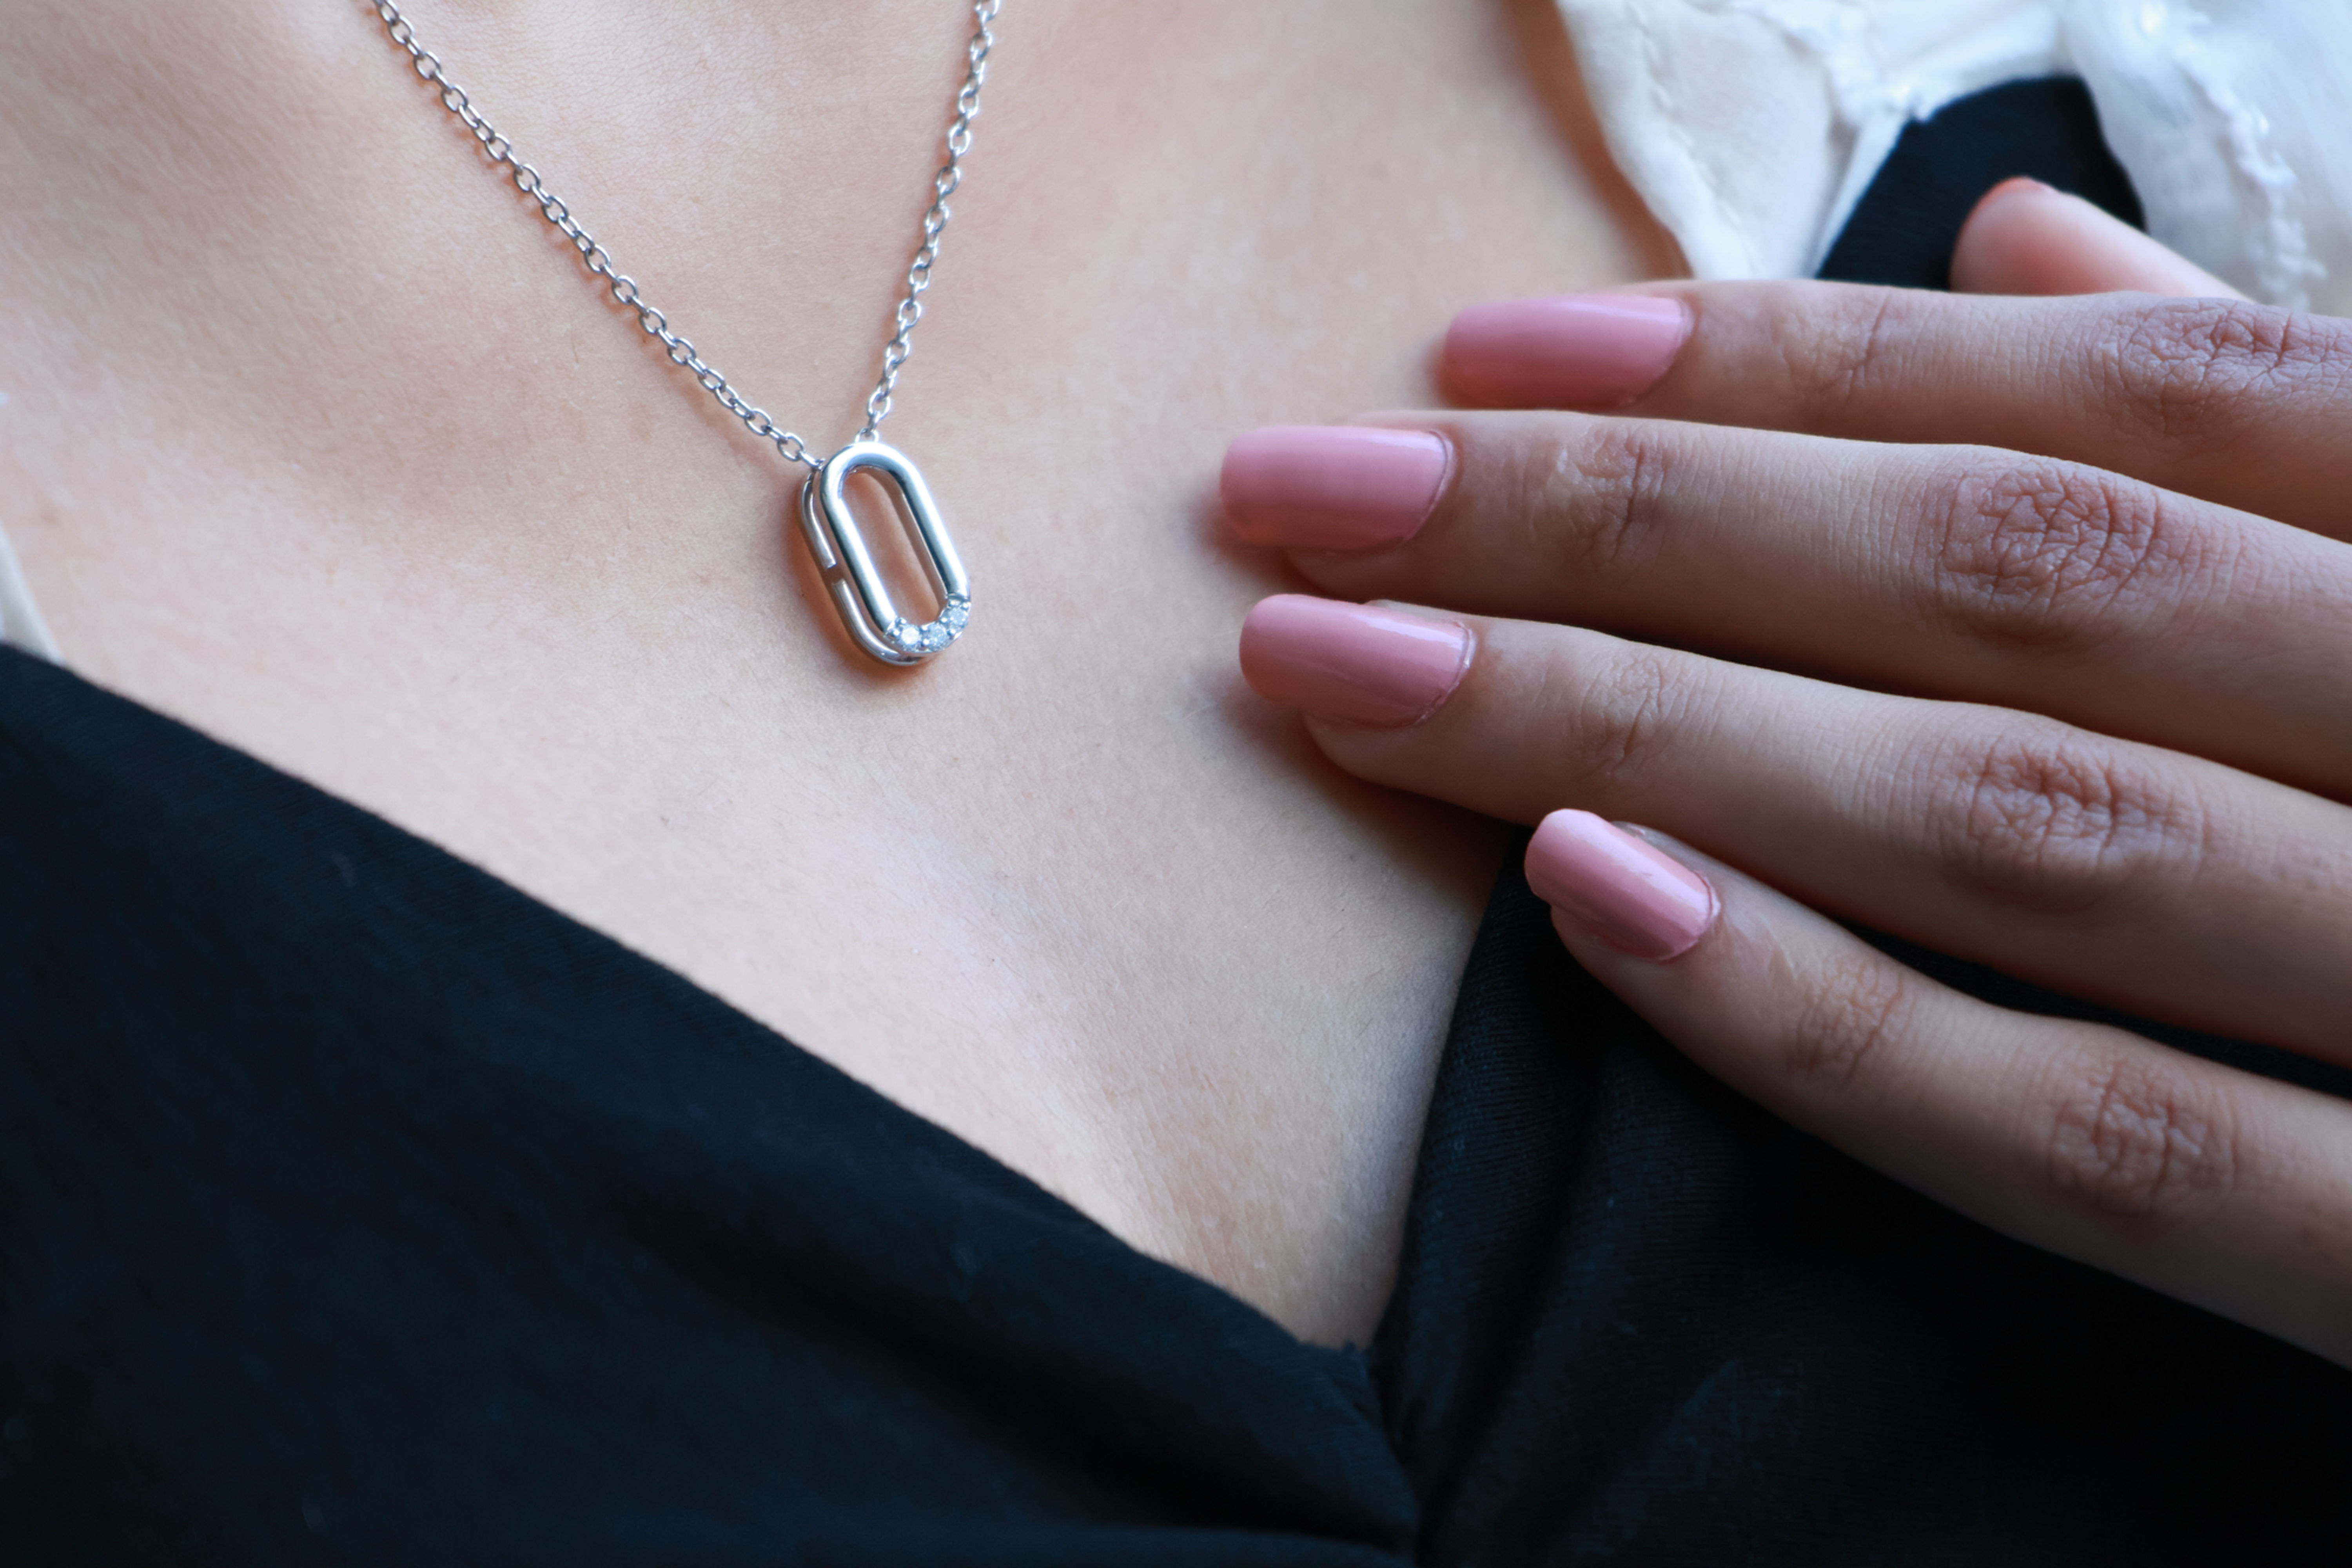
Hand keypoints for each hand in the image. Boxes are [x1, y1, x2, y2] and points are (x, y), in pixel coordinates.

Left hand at [1221, 183, 2351, 1366]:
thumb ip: (2295, 399)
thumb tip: (2008, 250)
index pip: (2087, 404)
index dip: (1758, 369)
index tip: (1478, 358)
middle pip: (1991, 583)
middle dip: (1613, 527)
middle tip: (1298, 498)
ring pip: (2005, 823)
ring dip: (1631, 728)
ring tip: (1344, 668)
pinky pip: (2111, 1143)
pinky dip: (1842, 1020)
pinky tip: (1591, 897)